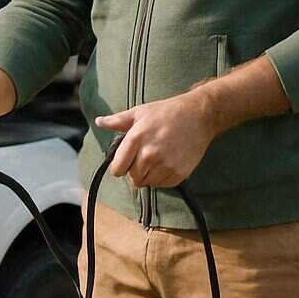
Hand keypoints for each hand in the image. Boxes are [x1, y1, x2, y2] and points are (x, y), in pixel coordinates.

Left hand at [96, 91, 217, 188]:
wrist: (199, 116)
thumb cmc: (167, 112)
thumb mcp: (140, 112)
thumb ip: (117, 121)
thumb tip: (99, 121)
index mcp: (136, 139)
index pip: (117, 169)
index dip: (119, 167)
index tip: (125, 162)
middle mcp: (149, 154)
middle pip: (132, 178)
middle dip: (135, 171)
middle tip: (143, 158)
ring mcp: (165, 165)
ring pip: (147, 183)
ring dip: (148, 176)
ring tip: (156, 160)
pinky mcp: (179, 173)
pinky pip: (163, 185)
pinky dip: (162, 178)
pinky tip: (166, 163)